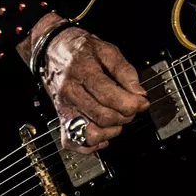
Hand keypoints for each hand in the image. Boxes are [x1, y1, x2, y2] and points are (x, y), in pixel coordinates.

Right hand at [29, 17, 148, 153]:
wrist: (52, 50)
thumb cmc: (80, 49)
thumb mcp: (107, 50)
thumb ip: (125, 71)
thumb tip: (139, 93)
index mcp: (82, 71)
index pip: (109, 96)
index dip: (131, 104)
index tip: (142, 103)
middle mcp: (70, 91)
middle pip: (102, 116)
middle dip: (124, 116)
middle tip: (131, 109)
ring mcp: (64, 107)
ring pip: (89, 133)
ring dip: (110, 132)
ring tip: (117, 121)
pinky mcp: (61, 118)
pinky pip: (72, 141)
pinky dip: (89, 146)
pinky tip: (102, 137)